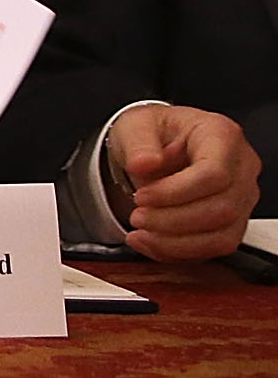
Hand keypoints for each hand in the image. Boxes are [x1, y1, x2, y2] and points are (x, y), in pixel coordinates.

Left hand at [104, 103, 260, 261]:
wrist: (156, 148)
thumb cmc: (154, 132)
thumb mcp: (135, 125)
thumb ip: (138, 143)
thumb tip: (143, 163)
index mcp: (221, 135)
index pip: (214, 174)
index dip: (176, 192)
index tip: (142, 197)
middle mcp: (241, 168)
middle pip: (221, 209)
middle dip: (173, 220)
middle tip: (137, 216)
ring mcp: (242, 198)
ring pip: (223, 235)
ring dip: (176, 242)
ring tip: (141, 232)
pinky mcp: (234, 222)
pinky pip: (215, 247)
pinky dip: (179, 251)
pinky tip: (151, 242)